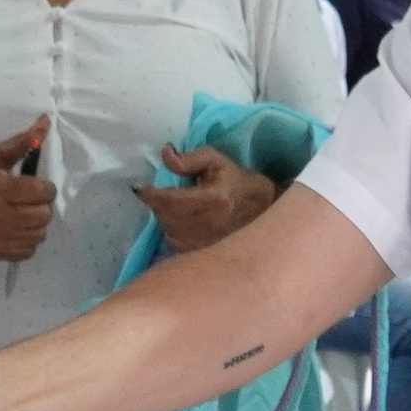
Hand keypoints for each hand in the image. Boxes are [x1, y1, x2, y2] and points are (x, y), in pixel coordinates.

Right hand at [0, 119, 54, 261]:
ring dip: (37, 223)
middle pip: (43, 214)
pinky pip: (31, 249)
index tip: (37, 186)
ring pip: (40, 233)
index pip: (41, 191)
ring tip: (25, 214)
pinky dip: (29, 239)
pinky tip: (17, 229)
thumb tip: (46, 122)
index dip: (45, 188)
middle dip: (42, 206)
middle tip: (31, 202)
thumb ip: (22, 142)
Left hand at [131, 146, 275, 254]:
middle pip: (163, 215)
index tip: (140, 188)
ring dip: (167, 218)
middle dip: (160, 203)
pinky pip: (175, 244)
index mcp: (211, 200)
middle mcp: (206, 226)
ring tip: (183, 209)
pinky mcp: (204, 257)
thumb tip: (165, 154)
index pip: (166, 199)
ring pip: (167, 230)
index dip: (149, 193)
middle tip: (170, 195)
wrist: (270, 217)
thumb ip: (191, 158)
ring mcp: (205, 246)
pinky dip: (175, 232)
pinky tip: (188, 224)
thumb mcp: (220, 163)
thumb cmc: (241, 185)